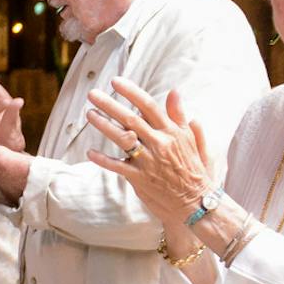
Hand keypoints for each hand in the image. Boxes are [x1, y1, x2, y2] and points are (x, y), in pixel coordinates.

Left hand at [82, 79, 211, 224]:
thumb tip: (174, 92)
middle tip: (93, 94)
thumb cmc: (193, 168)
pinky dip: (103, 160)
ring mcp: (148, 161)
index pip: (148, 106)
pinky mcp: (139, 178)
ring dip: (103, 125)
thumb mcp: (191, 139)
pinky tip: (90, 152)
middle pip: (130, 119)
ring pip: (121, 139)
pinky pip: (117, 166)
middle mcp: (159, 143)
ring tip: (89, 114)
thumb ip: (179, 116)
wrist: (194, 201)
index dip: (131, 92)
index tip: (116, 82)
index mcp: (171, 132)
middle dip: (109, 105)